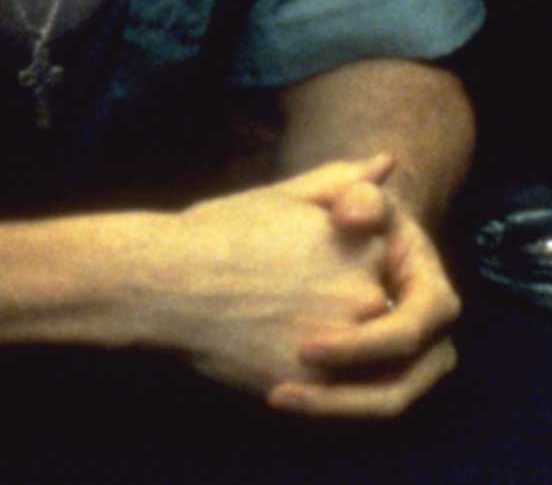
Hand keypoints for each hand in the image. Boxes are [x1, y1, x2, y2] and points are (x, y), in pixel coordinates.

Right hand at [141, 157, 398, 409]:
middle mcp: (367, 291)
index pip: (375, 268)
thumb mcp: (286, 197)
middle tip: (275, 299)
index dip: (334, 271)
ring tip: (269, 324)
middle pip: (368, 313)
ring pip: (354, 357)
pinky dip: (305, 376)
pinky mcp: (316, 382)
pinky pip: (328, 389)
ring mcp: (345, 341)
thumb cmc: (218, 234)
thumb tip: (387, 162)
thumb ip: (342, 182)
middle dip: (332, 309)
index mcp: (369, 244)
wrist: (164, 284)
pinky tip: (263, 349)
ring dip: (327, 348)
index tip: (291, 268)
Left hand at [279, 174, 463, 418]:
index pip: (418, 325)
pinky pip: (363, 406)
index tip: (306, 347)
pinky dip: (326, 409)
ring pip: (387, 402)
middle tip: (284, 386)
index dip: (367, 344)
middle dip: (348, 390)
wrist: (326, 241)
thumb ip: (353, 189)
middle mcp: (429, 332)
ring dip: (335, 409)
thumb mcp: (345, 195)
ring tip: (277, 398)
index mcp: (430, 289)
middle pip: (410, 378)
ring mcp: (406, 362)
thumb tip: (362, 201)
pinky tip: (273, 394)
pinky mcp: (377, 381)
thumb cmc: (336, 216)